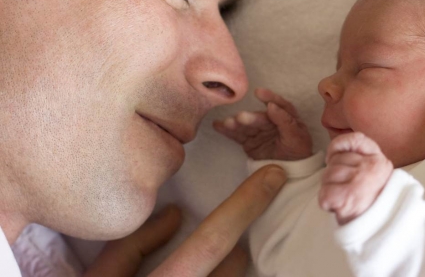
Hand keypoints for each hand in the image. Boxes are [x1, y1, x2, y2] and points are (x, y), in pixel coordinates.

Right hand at [84, 165, 286, 276]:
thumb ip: (133, 246)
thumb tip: (176, 215)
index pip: (211, 242)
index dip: (246, 205)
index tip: (273, 177)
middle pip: (234, 267)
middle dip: (238, 247)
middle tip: (228, 241)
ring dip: (231, 271)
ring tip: (216, 265)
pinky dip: (224, 276)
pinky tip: (210, 270)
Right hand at [213, 88, 312, 160]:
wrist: (291, 174)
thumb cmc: (299, 152)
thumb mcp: (297, 137)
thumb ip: (285, 121)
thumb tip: (271, 106)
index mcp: (286, 117)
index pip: (279, 106)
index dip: (270, 98)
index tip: (259, 93)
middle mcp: (271, 122)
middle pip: (260, 118)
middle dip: (250, 117)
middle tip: (240, 117)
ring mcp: (258, 132)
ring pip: (247, 126)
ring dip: (236, 123)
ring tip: (226, 123)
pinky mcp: (249, 142)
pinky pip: (238, 136)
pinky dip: (227, 131)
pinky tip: (218, 125)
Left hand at [318, 132, 392, 224]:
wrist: (383, 229)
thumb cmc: (374, 200)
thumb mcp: (375, 172)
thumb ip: (360, 155)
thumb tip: (333, 152)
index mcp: (378, 159)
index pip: (354, 139)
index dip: (338, 146)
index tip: (333, 156)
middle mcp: (370, 167)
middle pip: (335, 160)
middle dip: (333, 174)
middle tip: (345, 189)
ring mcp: (359, 182)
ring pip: (327, 175)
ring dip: (329, 188)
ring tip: (344, 198)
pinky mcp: (347, 198)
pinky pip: (323, 193)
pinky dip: (326, 202)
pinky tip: (338, 206)